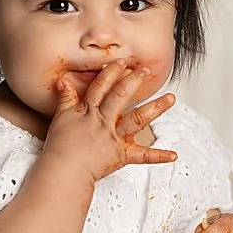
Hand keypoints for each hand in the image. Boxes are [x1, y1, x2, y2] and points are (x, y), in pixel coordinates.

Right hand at [40, 59, 179, 181]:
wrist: (64, 169)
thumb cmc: (59, 146)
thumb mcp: (60, 118)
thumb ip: (65, 99)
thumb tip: (62, 81)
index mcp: (89, 112)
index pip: (101, 87)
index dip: (111, 73)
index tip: (121, 62)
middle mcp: (104, 122)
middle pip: (121, 96)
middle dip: (134, 81)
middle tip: (145, 71)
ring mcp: (115, 138)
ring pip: (138, 119)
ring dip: (156, 108)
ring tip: (170, 98)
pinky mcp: (121, 156)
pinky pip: (142, 156)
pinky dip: (158, 156)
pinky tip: (173, 154)